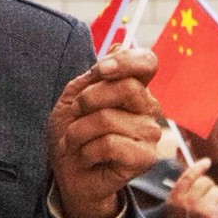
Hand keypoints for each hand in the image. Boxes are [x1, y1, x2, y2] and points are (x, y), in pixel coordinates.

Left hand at [48, 48, 161, 217]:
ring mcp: (150, 134)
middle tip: (77, 115)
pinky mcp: (145, 159)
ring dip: (79, 131)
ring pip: (108, 118)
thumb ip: (95, 75)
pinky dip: (86, 150)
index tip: (99, 70)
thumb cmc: (71, 134)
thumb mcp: (74, 98)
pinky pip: (109, 144)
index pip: (147, 62)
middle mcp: (148, 109)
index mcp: (133, 88)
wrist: (68, 173)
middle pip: (128, 87)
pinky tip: (87, 157)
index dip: (125, 61)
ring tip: (76, 141)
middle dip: (88, 100)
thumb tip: (119, 44)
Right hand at [165, 157, 217, 217]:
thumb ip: (183, 190)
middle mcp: (188, 202)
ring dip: (215, 199)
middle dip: (208, 188)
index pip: (188, 175)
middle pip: (205, 181)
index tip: (207, 162)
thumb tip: (197, 170)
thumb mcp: (176, 207)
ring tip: (208, 212)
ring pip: (216, 191)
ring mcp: (202, 209)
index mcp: (175, 198)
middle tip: (204, 201)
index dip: (198, 167)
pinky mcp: (215, 217)